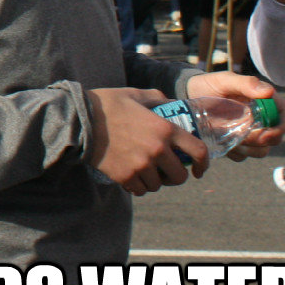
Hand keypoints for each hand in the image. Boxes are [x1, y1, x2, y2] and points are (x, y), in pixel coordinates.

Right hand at [87, 87, 208, 194]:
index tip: (200, 168)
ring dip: (155, 181)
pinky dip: (139, 186)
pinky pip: (140, 190)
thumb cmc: (108, 104)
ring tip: (146, 170)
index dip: (204, 163)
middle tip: (168, 170)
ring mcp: (141, 165)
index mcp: (165, 129)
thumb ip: (157, 99)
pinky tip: (133, 175)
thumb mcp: (136, 94)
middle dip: (176, 175)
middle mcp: (157, 150)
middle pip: (179, 176)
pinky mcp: (125, 176)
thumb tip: (170, 103)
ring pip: (158, 185)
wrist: (80, 121)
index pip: (198, 151)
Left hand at [185, 70, 284, 159]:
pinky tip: (222, 143)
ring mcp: (250, 133)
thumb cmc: (211, 84)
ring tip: (230, 140)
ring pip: (261, 151)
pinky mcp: (237, 143)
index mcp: (266, 102)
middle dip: (261, 141)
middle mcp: (261, 119)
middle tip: (242, 138)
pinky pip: (242, 155)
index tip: (267, 133)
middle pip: (275, 138)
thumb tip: (270, 92)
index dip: (282, 128)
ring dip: (248, 149)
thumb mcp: (226, 80)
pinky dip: (235, 153)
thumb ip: (246, 84)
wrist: (190, 95)